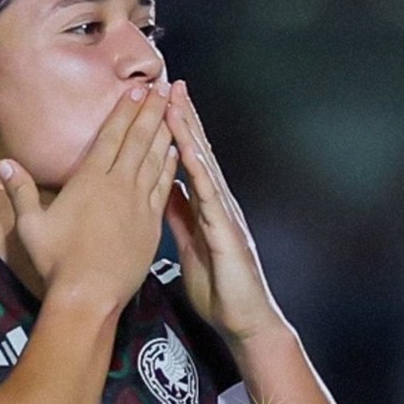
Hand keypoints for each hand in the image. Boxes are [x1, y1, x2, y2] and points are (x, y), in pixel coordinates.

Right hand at [0, 83, 177, 306]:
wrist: (89, 295)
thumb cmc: (56, 261)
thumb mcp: (30, 226)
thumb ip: (20, 192)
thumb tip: (4, 164)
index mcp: (89, 180)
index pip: (111, 136)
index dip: (126, 110)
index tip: (138, 90)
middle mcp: (119, 185)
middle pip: (138, 140)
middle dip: (151, 112)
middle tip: (163, 88)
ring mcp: (139, 204)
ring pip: (156, 159)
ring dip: (164, 132)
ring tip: (173, 110)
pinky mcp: (151, 224)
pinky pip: (164, 187)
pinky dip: (171, 166)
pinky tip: (176, 152)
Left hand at [164, 80, 282, 344]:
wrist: (244, 321)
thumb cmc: (219, 288)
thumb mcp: (189, 246)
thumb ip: (179, 217)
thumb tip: (162, 191)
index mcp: (206, 207)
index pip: (189, 160)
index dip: (176, 131)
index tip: (159, 102)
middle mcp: (218, 204)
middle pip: (199, 153)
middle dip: (184, 117)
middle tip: (168, 83)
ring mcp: (226, 215)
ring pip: (205, 166)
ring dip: (191, 133)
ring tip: (176, 103)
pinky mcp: (228, 232)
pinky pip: (211, 197)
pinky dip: (200, 171)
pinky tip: (190, 150)